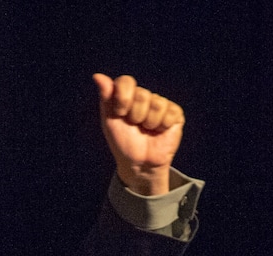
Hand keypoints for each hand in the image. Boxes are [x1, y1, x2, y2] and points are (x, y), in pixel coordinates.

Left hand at [93, 73, 184, 195]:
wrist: (138, 163)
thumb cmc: (123, 143)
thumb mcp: (109, 121)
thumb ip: (106, 98)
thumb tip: (97, 76)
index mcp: (128, 96)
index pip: (126, 82)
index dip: (123, 99)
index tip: (120, 114)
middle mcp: (145, 97)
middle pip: (141, 95)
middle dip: (135, 115)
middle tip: (135, 126)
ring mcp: (161, 104)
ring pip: (156, 104)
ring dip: (149, 122)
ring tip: (147, 130)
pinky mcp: (175, 114)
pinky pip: (169, 112)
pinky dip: (161, 125)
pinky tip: (159, 132)